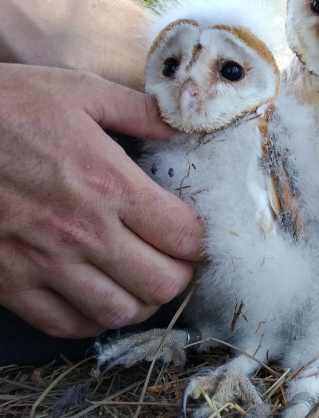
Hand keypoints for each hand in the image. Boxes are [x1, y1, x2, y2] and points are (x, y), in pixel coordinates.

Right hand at [0, 64, 205, 337]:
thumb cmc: (7, 107)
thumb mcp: (80, 92)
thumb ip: (140, 111)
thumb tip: (182, 125)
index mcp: (109, 184)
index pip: (185, 236)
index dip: (199, 241)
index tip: (193, 235)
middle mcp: (84, 232)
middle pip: (162, 284)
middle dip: (179, 275)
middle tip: (173, 261)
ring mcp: (45, 263)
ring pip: (119, 313)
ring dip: (139, 301)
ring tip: (138, 281)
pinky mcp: (11, 283)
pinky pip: (66, 325)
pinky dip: (91, 320)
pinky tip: (97, 297)